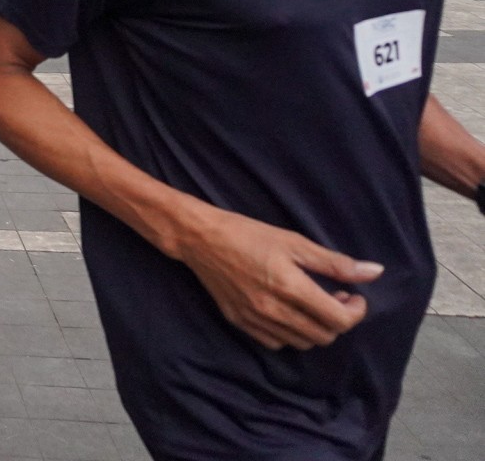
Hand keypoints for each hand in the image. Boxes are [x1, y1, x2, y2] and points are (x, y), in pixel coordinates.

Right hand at [176, 205, 382, 349]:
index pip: (339, 320)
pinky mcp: (241, 323)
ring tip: (312, 305)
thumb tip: (375, 272)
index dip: (356, 311)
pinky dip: (291, 333)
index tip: (353, 294)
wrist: (200, 239)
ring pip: (303, 342)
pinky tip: (288, 312)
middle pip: (325, 335)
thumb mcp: (294, 241)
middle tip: (335, 297)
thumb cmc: (248, 234)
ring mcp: (256, 320)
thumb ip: (335, 263)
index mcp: (291, 287)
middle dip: (338, 319)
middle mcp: (274, 310)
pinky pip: (278, 343)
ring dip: (316, 328)